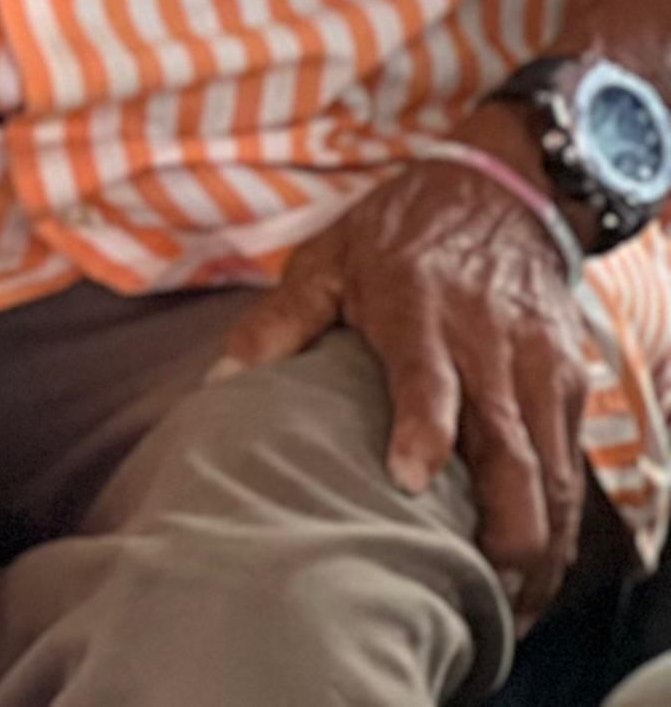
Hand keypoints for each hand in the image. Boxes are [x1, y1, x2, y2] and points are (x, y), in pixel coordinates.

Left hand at [214, 140, 588, 614]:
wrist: (499, 191)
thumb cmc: (398, 231)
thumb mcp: (326, 259)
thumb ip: (277, 323)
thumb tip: (217, 384)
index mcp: (420, 311)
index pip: (430, 381)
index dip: (424, 433)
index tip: (409, 483)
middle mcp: (490, 346)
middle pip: (514, 452)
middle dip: (503, 527)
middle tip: (472, 586)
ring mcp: (539, 368)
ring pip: (553, 473)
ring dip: (537, 541)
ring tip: (506, 600)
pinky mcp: (569, 381)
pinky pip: (573, 464)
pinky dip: (560, 519)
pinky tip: (534, 561)